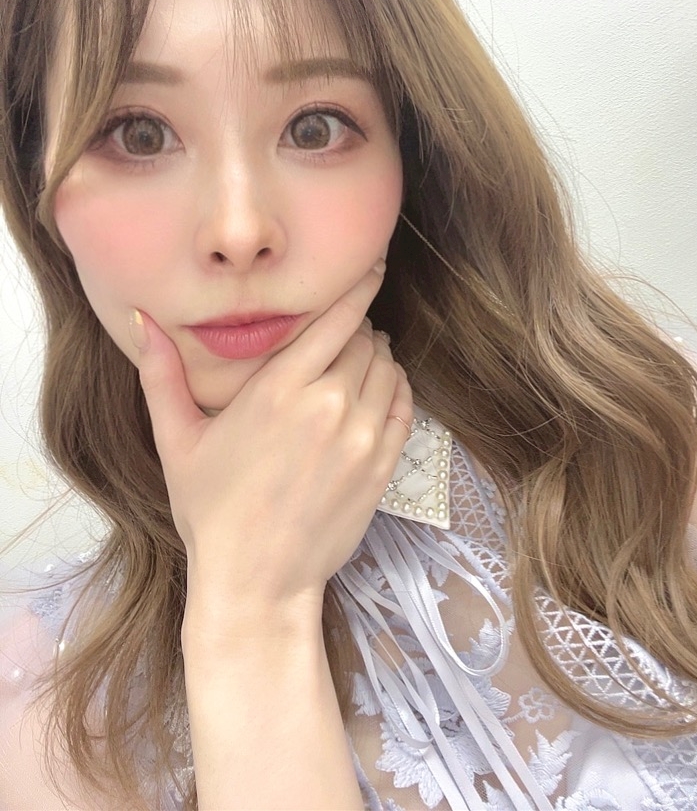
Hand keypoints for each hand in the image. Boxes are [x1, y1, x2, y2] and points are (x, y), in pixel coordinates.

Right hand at [130, 262, 412, 624]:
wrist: (257, 582)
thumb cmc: (212, 511)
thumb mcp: (177, 440)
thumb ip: (161, 374)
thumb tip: (139, 319)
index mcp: (279, 389)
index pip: (338, 318)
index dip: (359, 287)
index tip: (372, 266)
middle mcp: (328, 405)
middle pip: (365, 340)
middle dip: (357, 330)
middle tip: (341, 337)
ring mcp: (362, 437)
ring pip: (389, 369)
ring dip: (377, 358)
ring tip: (358, 363)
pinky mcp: (383, 467)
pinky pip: (404, 406)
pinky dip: (396, 389)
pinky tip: (378, 392)